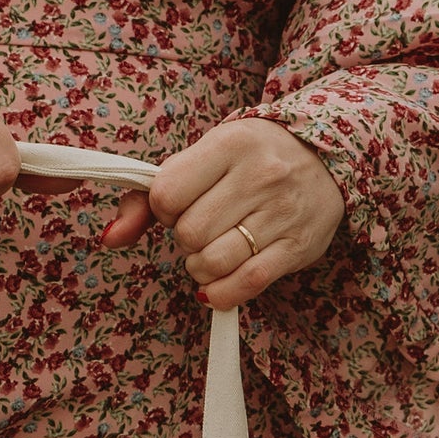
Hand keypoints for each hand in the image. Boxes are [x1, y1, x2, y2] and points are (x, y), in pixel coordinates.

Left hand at [104, 119, 345, 306]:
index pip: (167, 193)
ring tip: (212, 254)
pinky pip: (247, 283)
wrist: (328, 158)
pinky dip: (222, 294)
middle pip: (190, 232)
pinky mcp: (298, 247)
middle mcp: (260, 176)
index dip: (164, 210)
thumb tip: (110, 238)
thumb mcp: (206, 157)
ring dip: (201, 268)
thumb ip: (151, 195)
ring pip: (214, 261)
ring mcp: (282, 213)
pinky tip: (217, 286)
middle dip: (185, 240)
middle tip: (202, 230)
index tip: (180, 206)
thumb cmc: (254, 159)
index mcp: (230, 143)